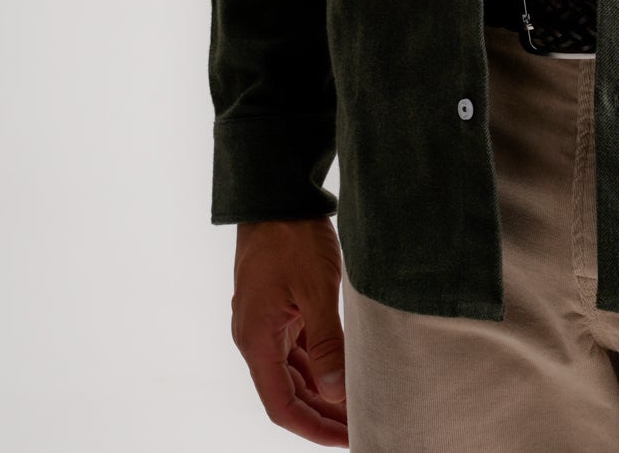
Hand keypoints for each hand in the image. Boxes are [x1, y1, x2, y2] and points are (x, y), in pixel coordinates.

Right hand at [230, 215, 349, 445]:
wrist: (276, 192)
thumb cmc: (292, 236)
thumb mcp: (316, 289)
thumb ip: (327, 342)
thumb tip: (337, 392)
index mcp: (256, 340)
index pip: (281, 405)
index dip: (312, 428)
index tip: (345, 441)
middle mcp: (256, 337)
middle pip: (289, 393)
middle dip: (323, 414)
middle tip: (362, 428)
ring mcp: (266, 322)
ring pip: (295, 372)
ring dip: (323, 391)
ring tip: (360, 406)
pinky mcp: (278, 307)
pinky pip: (298, 348)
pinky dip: (320, 364)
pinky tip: (345, 371)